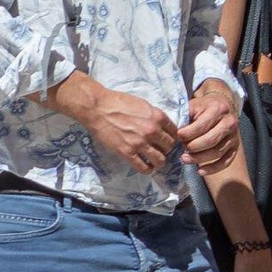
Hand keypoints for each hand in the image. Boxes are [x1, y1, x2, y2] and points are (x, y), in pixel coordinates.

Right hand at [58, 73, 179, 173]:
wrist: (97, 108)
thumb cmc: (118, 102)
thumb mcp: (142, 104)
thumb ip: (153, 116)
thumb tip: (161, 126)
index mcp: (157, 116)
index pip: (174, 132)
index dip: (171, 136)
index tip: (166, 139)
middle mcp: (152, 130)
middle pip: (170, 146)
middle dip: (166, 149)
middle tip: (159, 149)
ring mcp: (140, 143)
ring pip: (160, 160)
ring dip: (159, 161)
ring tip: (154, 160)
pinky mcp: (127, 152)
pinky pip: (144, 167)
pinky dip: (147, 169)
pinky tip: (146, 167)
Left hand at [177, 80, 241, 170]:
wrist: (222, 105)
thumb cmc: (203, 107)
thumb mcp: (194, 105)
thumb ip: (185, 116)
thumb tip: (174, 130)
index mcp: (217, 109)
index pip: (202, 126)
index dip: (188, 133)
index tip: (177, 136)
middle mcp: (229, 122)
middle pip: (211, 140)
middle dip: (193, 147)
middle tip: (181, 150)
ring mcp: (234, 136)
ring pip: (217, 152)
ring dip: (199, 159)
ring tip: (185, 159)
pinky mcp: (235, 147)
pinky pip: (226, 161)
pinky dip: (213, 168)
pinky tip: (200, 171)